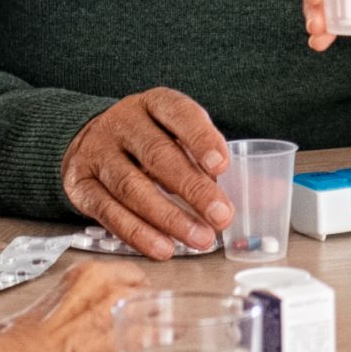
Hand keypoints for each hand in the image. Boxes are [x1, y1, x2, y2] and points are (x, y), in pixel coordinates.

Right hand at [0, 257, 147, 351]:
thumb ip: (69, 308)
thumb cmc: (18, 350)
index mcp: (91, 277)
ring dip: (156, 340)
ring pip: (164, 326)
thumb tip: (69, 321)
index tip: (130, 307)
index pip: (132, 276)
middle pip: (153, 298)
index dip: (132, 295)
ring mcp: (133, 325)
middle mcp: (118, 295)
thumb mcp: (41, 310)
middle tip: (135, 334)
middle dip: (147, 316)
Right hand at [63, 88, 233, 256]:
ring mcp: (98, 154)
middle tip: (221, 216)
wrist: (88, 142)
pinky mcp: (80, 185)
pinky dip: (138, 233)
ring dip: (168, 218)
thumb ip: (213, 163)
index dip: (200, 138)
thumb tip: (269, 194)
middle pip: (158, 155)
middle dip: (192, 188)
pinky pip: (109, 212)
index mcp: (153, 104)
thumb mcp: (177, 136)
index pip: (178, 113)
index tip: (221, 165)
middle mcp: (122, 124)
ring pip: (132, 188)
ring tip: (199, 239)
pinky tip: (163, 248)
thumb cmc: (147, 142)